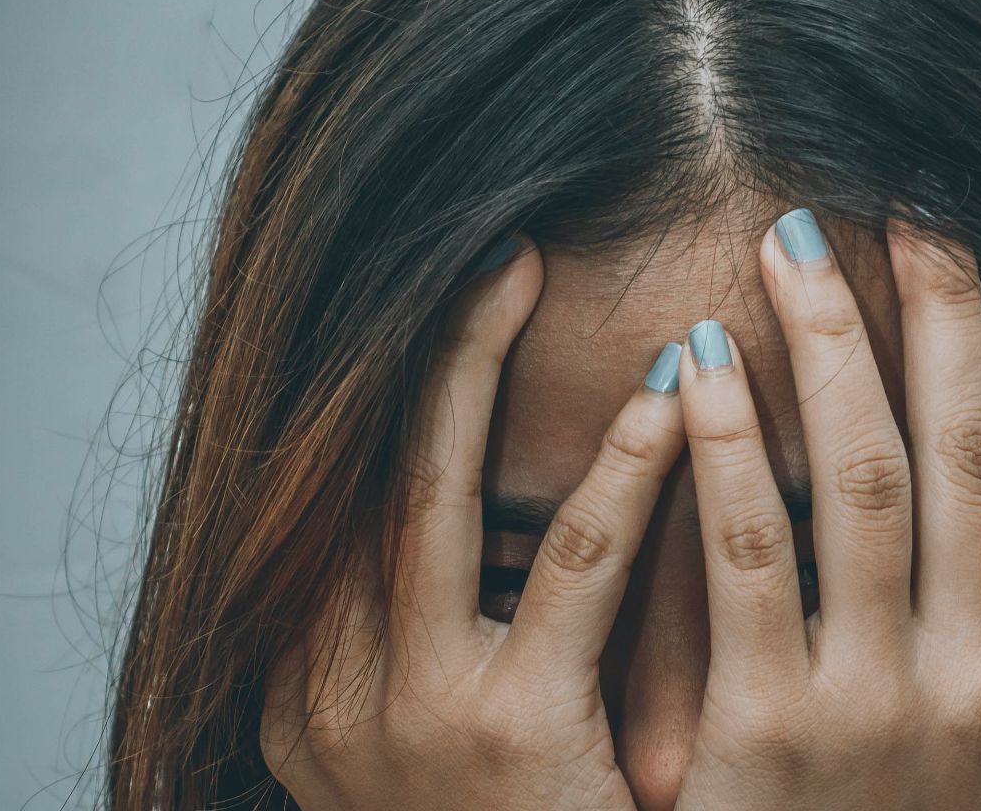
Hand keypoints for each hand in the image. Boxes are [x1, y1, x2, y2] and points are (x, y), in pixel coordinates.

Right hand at [258, 236, 687, 809]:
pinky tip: (670, 395)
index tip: (456, 289)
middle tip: (487, 243)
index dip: (394, 381)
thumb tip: (496, 507)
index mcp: (310, 678)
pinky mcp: (501, 735)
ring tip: (528, 269)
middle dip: (421, 348)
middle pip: (366, 466)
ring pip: (434, 491)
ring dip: (476, 368)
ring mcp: (403, 711)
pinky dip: (617, 470)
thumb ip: (439, 629)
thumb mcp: (432, 737)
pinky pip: (568, 568)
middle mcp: (328, 684)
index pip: (341, 491)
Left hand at [670, 208, 980, 809]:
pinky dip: (730, 446)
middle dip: (946, 316)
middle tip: (916, 205)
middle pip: (970, 454)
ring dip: (834, 347)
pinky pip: (749, 551)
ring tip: (795, 246)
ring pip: (865, 477)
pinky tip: (701, 363)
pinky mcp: (770, 729)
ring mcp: (885, 704)